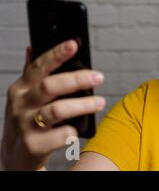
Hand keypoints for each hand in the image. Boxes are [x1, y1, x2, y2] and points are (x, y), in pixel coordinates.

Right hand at [0, 40, 104, 169]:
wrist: (15, 157)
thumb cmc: (28, 120)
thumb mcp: (25, 96)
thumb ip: (31, 73)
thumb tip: (32, 46)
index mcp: (20, 88)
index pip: (38, 66)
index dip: (56, 54)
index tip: (74, 44)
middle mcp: (21, 105)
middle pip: (50, 86)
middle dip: (78, 79)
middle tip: (99, 77)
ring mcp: (25, 126)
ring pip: (58, 110)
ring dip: (83, 105)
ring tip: (100, 102)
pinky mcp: (33, 146)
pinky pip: (62, 135)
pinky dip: (74, 131)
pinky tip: (78, 129)